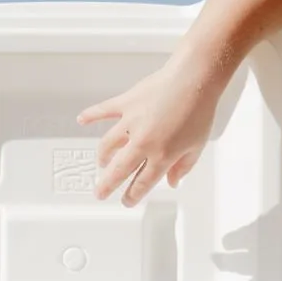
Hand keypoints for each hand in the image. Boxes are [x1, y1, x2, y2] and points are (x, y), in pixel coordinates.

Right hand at [77, 49, 223, 204]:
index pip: (143, 182)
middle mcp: (143, 142)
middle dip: (107, 185)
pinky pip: (103, 110)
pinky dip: (91, 115)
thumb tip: (173, 182)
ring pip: (108, 145)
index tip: (127, 201)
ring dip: (103, 156)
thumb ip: (183, 167)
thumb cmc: (199, 111)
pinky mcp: (126, 103)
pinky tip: (81, 120)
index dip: (133, 195)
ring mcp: (132, 122)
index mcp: (163, 155)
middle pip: (119, 170)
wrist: (194, 79)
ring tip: (102, 162)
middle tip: (99, 193)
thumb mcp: (197, 146)